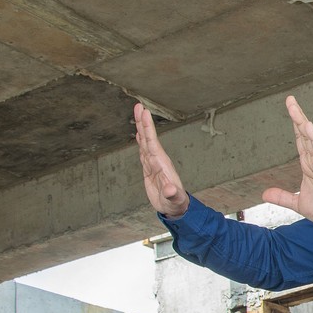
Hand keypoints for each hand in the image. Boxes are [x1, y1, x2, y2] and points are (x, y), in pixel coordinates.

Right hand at [134, 104, 188, 218]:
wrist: (175, 207)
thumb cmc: (175, 203)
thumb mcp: (174, 199)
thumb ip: (172, 194)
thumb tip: (170, 189)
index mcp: (161, 164)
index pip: (152, 142)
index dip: (147, 128)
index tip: (144, 113)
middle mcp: (158, 160)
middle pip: (148, 137)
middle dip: (143, 122)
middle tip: (138, 105)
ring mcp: (153, 163)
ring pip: (145, 141)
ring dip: (140, 127)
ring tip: (137, 112)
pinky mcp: (149, 168)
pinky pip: (143, 150)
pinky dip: (140, 140)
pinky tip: (138, 133)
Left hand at [262, 97, 312, 236]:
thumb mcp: (298, 203)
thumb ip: (282, 197)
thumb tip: (264, 194)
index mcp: (309, 166)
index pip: (300, 142)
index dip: (295, 126)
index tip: (290, 110)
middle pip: (304, 134)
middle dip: (297, 117)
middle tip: (290, 99)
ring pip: (311, 138)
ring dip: (302, 122)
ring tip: (294, 107)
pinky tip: (308, 126)